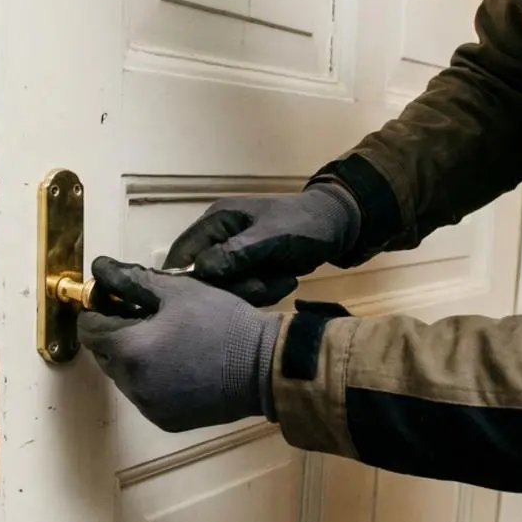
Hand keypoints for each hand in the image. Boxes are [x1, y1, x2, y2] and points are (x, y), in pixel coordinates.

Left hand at [76, 257, 279, 432]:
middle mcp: (132, 384)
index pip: (89, 330)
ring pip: (123, 377)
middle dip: (115, 335)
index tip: (115, 302)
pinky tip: (177, 365)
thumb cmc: (222, 322)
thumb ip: (132, 280)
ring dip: (132, 359)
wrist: (264, 366)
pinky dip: (150, 381)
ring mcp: (148, 406)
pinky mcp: (165, 421)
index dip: (97, 312)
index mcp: (130, 349)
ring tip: (166, 342)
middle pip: (103, 354)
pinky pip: (144, 396)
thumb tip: (101, 269)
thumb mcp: (178, 290)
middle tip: (145, 319)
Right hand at [163, 183, 359, 305]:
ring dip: (256, 290)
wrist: (339, 227)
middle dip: (236, 287)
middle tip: (262, 284)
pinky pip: (246, 292)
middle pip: (205, 278)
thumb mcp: (271, 237)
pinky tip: (286, 278)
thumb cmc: (304, 224)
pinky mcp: (250, 270)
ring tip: (283, 277)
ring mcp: (235, 256)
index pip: (182, 253)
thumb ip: (235, 253)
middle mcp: (219, 238)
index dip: (185, 279)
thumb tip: (201, 270)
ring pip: (228, 289)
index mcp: (216, 221)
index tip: (200, 300)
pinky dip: (267, 290)